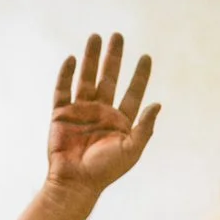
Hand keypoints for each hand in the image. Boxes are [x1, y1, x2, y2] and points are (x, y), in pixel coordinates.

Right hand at [48, 33, 159, 197]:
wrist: (75, 183)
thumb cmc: (105, 171)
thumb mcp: (131, 150)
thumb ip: (144, 128)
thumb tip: (158, 104)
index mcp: (120, 122)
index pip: (132, 93)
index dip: (140, 75)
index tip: (146, 57)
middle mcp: (101, 113)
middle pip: (109, 78)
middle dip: (114, 58)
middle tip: (118, 36)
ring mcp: (81, 111)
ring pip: (87, 78)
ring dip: (91, 58)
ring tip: (96, 36)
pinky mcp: (62, 114)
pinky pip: (63, 89)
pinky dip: (66, 74)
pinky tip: (72, 59)